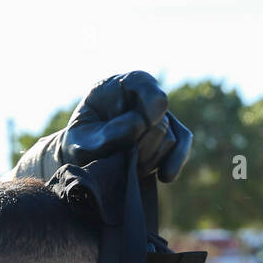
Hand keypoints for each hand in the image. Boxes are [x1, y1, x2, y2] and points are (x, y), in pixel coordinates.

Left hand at [61, 71, 192, 181]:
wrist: (85, 159)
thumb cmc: (81, 144)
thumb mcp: (82, 140)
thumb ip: (107, 133)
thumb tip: (139, 127)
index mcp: (118, 86)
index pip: (144, 84)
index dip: (151, 102)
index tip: (149, 120)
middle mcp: (143, 99)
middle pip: (159, 121)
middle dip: (142, 145)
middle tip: (122, 157)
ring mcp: (158, 118)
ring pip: (170, 138)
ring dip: (149, 158)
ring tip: (128, 165)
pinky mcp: (167, 138)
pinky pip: (181, 148)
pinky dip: (174, 162)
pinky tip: (165, 177)